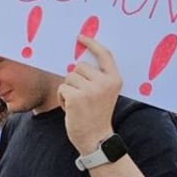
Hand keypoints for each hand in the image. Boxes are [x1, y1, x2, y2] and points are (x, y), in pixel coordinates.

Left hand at [58, 36, 121, 154]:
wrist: (96, 139)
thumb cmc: (97, 115)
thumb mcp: (104, 93)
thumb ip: (97, 77)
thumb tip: (79, 60)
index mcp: (114, 79)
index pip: (104, 54)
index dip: (92, 43)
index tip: (81, 37)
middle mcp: (105, 82)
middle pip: (79, 66)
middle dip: (75, 79)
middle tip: (82, 97)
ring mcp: (91, 90)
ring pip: (68, 77)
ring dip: (68, 90)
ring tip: (78, 104)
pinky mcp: (76, 97)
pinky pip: (62, 88)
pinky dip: (62, 98)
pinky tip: (71, 109)